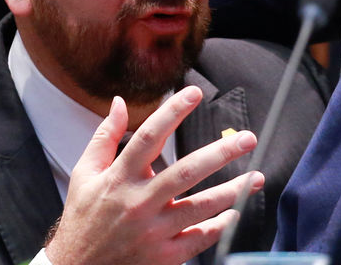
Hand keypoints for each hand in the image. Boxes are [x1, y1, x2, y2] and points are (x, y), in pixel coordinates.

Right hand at [45, 86, 263, 264]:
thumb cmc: (84, 217)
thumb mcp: (84, 173)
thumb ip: (105, 136)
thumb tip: (119, 102)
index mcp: (119, 177)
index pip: (148, 137)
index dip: (172, 112)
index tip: (193, 93)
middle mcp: (138, 203)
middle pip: (185, 172)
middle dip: (220, 153)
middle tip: (247, 139)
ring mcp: (152, 232)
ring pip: (199, 208)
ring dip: (232, 191)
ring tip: (256, 178)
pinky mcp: (162, 257)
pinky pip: (198, 240)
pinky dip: (219, 226)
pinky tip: (235, 212)